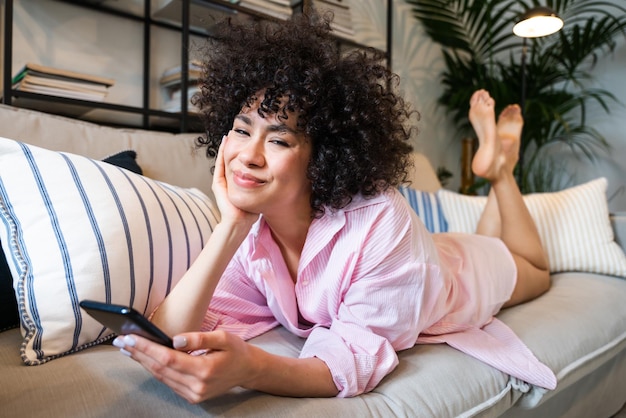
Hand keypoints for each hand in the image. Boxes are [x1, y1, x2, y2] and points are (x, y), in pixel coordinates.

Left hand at [113, 331, 257, 403]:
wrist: (248, 371)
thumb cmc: (236, 350)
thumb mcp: (223, 337)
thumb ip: (199, 338)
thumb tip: (174, 340)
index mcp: (205, 370)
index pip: (168, 358)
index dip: (147, 348)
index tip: (130, 337)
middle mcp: (197, 386)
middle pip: (160, 369)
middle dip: (138, 353)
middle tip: (121, 340)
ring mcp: (193, 394)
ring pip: (161, 377)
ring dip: (142, 361)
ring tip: (127, 348)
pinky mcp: (191, 397)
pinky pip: (167, 382)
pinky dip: (154, 369)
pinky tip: (144, 358)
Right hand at [212, 134, 258, 228]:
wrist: (240, 222)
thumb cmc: (251, 212)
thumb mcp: (260, 193)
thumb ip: (264, 184)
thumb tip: (278, 175)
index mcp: (238, 182)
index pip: (240, 164)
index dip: (244, 152)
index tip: (249, 140)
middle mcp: (229, 180)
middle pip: (232, 159)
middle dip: (235, 146)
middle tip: (238, 132)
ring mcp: (222, 182)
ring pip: (224, 159)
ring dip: (227, 146)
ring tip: (231, 133)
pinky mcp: (218, 184)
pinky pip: (220, 164)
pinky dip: (222, 153)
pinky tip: (226, 142)